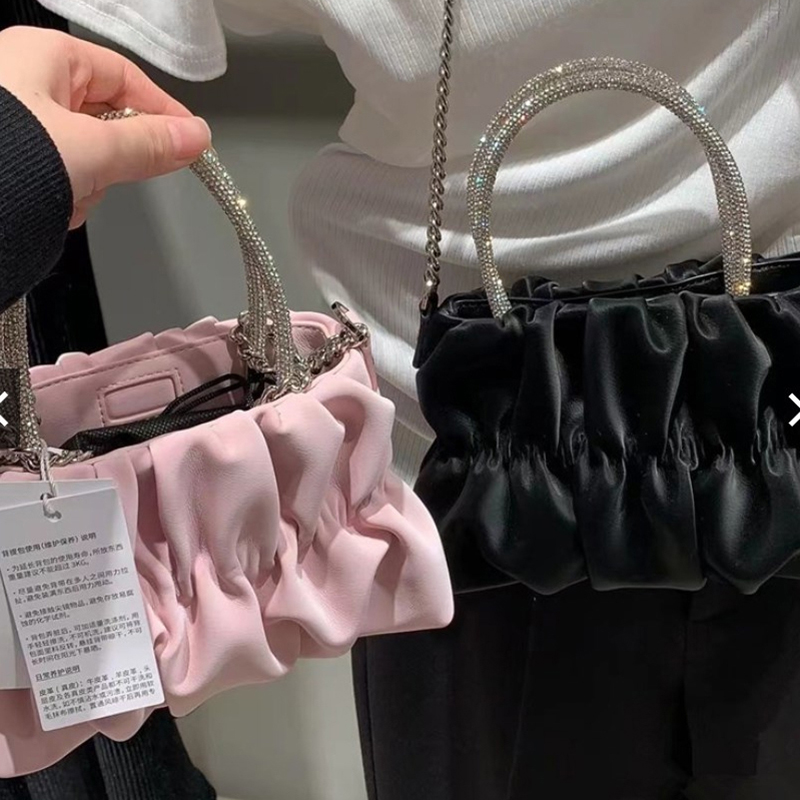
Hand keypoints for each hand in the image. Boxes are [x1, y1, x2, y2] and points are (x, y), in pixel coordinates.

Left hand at [0, 26, 211, 227]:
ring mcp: (16, 118)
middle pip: (105, 118)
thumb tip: (198, 138)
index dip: (163, 110)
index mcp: (43, 55)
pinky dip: (62, 190)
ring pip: (84, 151)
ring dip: (85, 181)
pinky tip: (47, 204)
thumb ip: (149, 144)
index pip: (124, 76)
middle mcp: (25, 77)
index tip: (191, 143)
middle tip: (109, 176)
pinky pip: (59, 169)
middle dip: (111, 157)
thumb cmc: (13, 159)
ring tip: (65, 194)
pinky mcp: (9, 152)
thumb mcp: (93, 150)